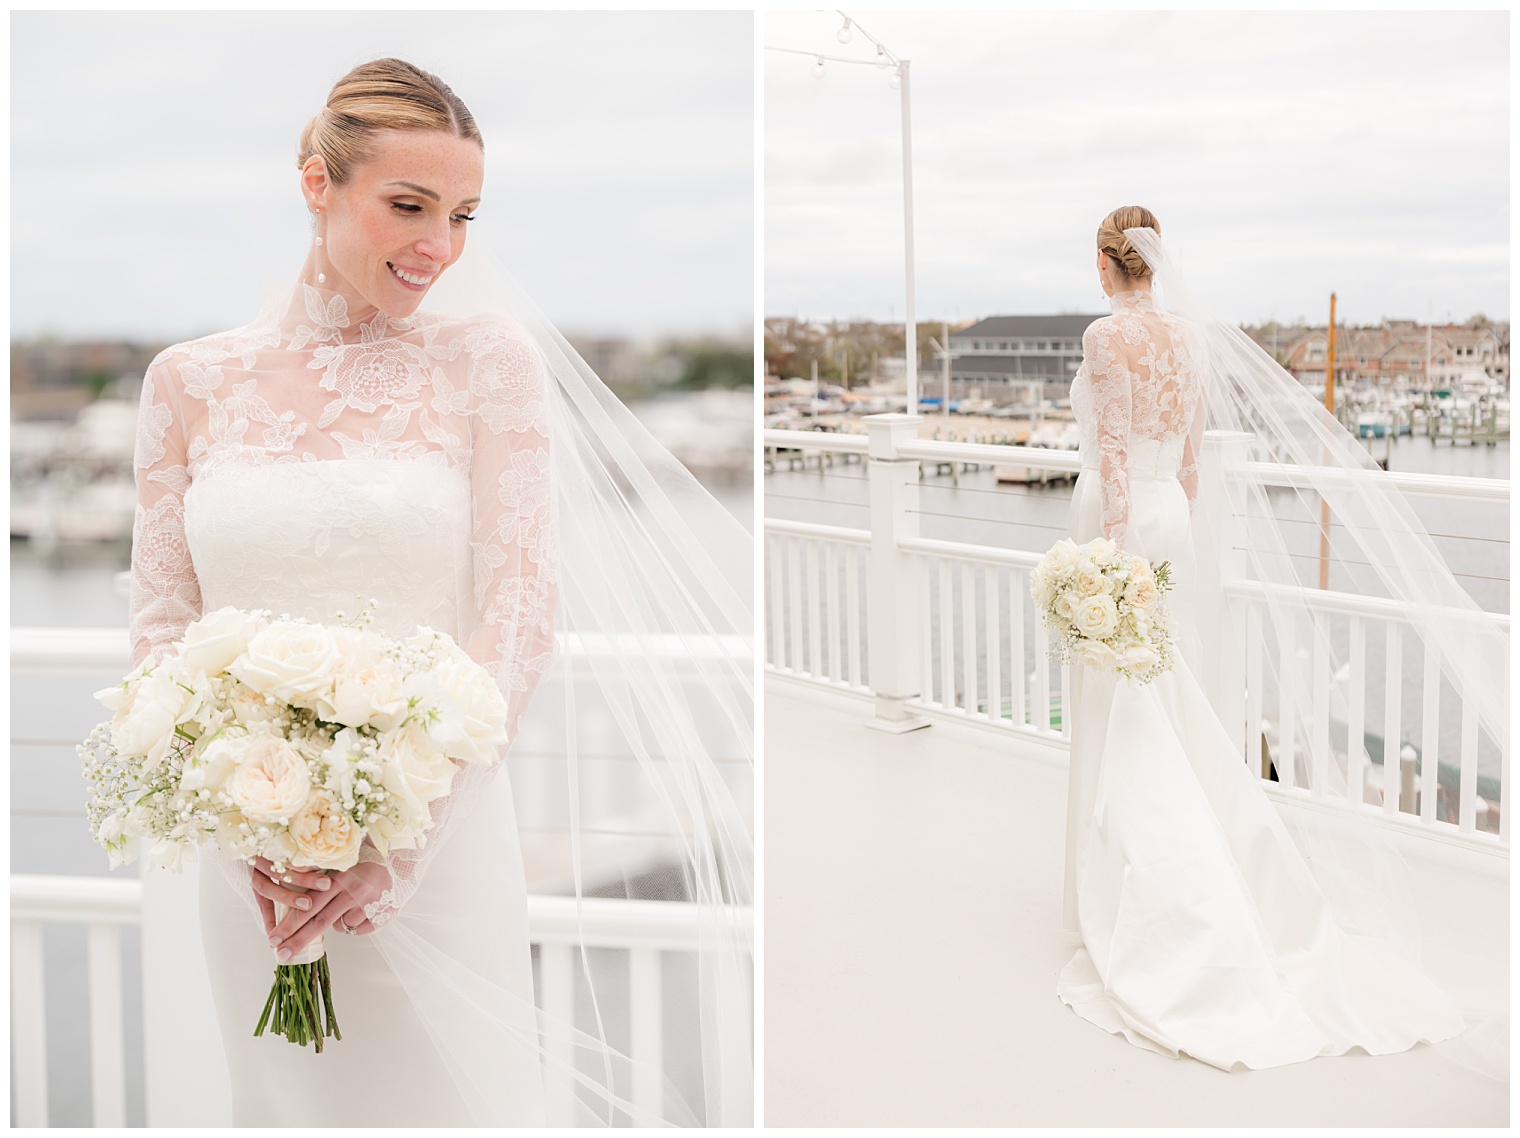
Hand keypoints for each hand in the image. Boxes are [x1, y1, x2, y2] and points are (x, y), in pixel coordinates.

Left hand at [250, 858, 391, 960]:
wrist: (398, 867)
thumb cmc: (360, 866)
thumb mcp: (338, 867)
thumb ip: (317, 880)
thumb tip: (288, 895)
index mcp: (339, 878)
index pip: (308, 906)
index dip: (289, 924)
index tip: (272, 939)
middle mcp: (352, 892)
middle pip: (319, 922)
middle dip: (297, 940)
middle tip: (280, 954)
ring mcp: (367, 906)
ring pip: (340, 926)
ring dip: (336, 922)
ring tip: (346, 905)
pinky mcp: (380, 917)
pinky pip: (356, 929)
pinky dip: (353, 924)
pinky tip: (361, 909)